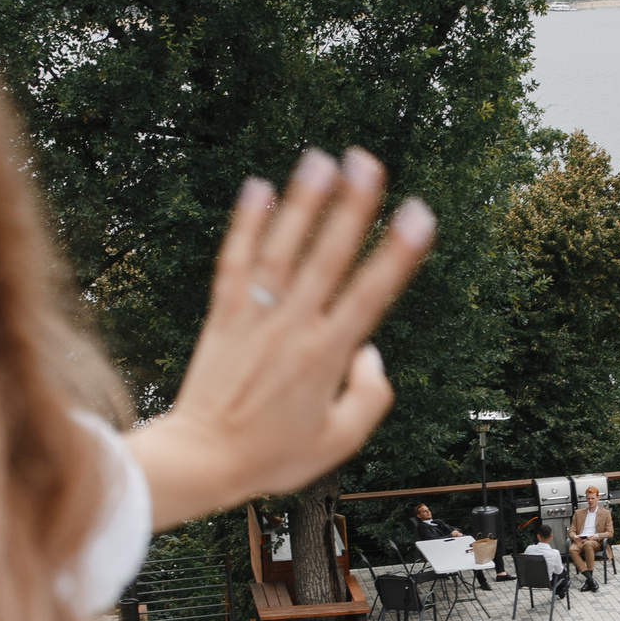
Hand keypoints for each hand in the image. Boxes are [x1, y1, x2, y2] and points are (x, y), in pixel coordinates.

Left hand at [128, 148, 432, 528]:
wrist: (202, 460)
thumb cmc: (270, 456)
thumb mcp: (338, 442)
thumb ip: (369, 397)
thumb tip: (372, 355)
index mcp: (328, 356)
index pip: (370, 293)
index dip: (397, 252)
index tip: (418, 215)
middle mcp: (292, 329)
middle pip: (328, 257)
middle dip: (350, 206)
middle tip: (367, 162)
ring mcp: (254, 319)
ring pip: (282, 251)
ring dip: (302, 203)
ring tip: (319, 160)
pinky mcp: (222, 317)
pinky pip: (235, 263)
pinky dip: (246, 225)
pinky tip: (257, 189)